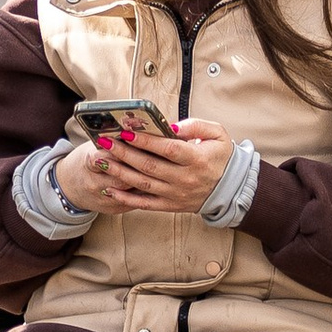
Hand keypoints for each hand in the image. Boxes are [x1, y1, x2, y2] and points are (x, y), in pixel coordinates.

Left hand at [86, 116, 236, 211]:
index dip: (146, 141)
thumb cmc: (221, 157)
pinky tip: (110, 189)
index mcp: (196, 159)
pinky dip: (126, 198)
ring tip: (101, 161)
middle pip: (149, 166)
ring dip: (119, 172)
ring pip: (143, 184)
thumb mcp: (217, 134)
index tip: (126, 132)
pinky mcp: (170, 205)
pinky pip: (145, 204)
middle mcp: (185, 179)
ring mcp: (176, 194)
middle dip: (124, 153)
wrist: (230, 188)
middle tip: (105, 142)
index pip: (167, 149)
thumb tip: (171, 127)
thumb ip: (195, 126)